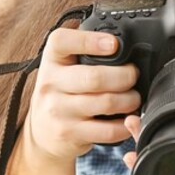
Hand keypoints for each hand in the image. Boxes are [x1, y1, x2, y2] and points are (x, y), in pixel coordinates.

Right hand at [22, 28, 140, 164]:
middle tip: (134, 75)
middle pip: (94, 77)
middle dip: (125, 76)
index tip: (113, 43)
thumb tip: (123, 44)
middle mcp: (51, 84)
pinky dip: (125, 125)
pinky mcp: (69, 133)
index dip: (89, 40)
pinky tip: (128, 119)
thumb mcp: (62, 68)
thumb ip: (84, 55)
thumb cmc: (59, 93)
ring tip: (134, 98)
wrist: (41, 132)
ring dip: (129, 100)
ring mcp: (59, 111)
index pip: (61, 42)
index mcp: (51, 60)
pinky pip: (107, 130)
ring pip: (106, 102)